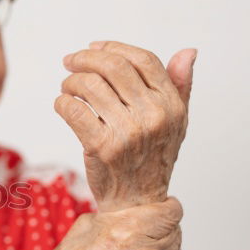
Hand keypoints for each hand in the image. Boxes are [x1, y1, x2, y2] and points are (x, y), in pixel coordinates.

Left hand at [54, 41, 196, 211]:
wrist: (137, 202)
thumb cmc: (153, 159)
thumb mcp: (176, 123)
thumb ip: (180, 87)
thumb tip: (187, 52)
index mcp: (172, 105)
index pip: (143, 60)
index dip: (114, 47)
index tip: (95, 46)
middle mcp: (153, 116)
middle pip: (113, 67)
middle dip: (86, 58)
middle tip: (70, 62)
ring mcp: (127, 132)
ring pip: (89, 86)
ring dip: (71, 81)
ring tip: (68, 87)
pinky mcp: (101, 147)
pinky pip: (73, 110)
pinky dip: (62, 102)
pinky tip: (64, 105)